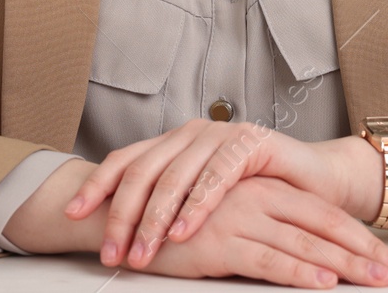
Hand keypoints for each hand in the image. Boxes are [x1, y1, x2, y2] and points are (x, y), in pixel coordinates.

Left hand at [63, 117, 387, 275]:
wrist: (316, 184)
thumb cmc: (256, 197)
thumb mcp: (201, 203)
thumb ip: (167, 206)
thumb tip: (118, 232)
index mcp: (173, 143)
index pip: (126, 161)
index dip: (97, 186)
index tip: (71, 215)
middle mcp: (191, 133)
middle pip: (143, 171)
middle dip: (121, 215)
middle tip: (110, 253)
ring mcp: (220, 135)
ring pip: (175, 175)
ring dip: (155, 219)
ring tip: (142, 252)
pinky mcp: (251, 144)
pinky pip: (216, 176)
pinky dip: (197, 206)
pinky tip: (185, 231)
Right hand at [116, 174, 387, 287]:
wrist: (125, 212)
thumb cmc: (178, 222)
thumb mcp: (230, 217)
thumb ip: (265, 226)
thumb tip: (305, 253)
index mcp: (265, 188)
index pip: (324, 214)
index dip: (361, 239)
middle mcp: (259, 196)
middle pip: (325, 226)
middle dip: (367, 254)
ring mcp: (242, 216)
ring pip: (306, 244)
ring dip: (347, 266)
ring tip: (378, 282)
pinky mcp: (221, 240)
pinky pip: (269, 259)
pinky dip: (300, 273)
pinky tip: (324, 284)